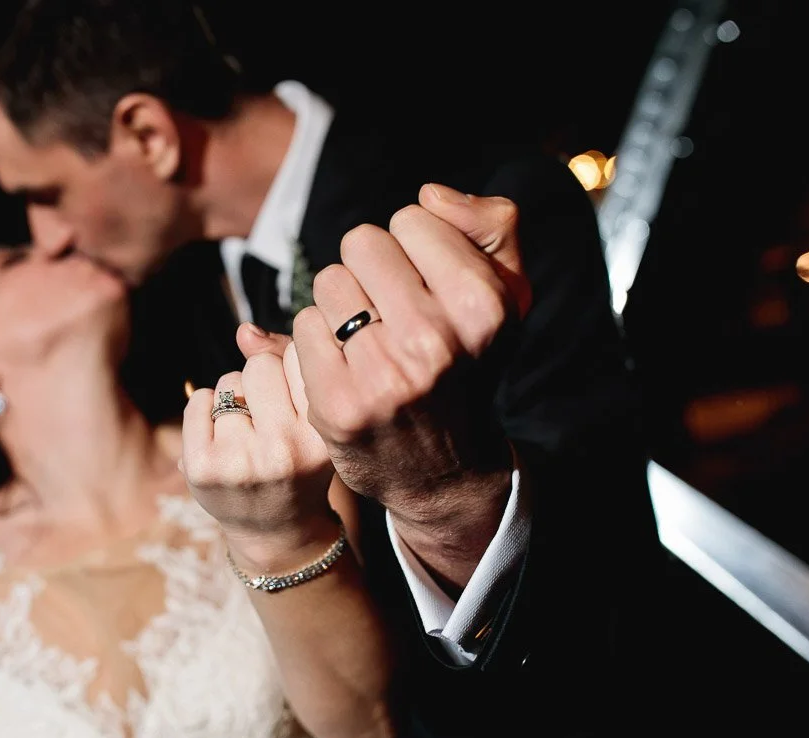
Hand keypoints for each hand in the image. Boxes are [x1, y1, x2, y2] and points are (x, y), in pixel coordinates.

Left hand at [180, 333, 336, 561]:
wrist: (276, 532)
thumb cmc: (299, 461)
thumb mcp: (313, 420)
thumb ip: (288, 366)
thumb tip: (244, 331)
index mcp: (321, 437)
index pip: (301, 358)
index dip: (296, 367)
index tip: (297, 389)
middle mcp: (284, 451)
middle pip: (261, 365)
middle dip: (262, 382)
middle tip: (270, 418)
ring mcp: (240, 462)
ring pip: (229, 381)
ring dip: (235, 398)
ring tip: (249, 434)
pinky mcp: (202, 468)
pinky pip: (198, 400)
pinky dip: (205, 411)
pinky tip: (222, 438)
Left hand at [289, 184, 527, 542]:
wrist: (444, 471)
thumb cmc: (468, 363)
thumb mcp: (506, 294)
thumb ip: (488, 224)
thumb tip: (428, 195)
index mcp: (481, 305)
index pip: (410, 218)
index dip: (414, 248)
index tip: (428, 288)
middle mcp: (434, 341)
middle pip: (361, 243)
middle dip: (371, 272)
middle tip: (393, 317)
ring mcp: (382, 376)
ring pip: (328, 283)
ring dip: (340, 306)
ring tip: (369, 343)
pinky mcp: (337, 405)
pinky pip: (302, 327)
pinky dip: (317, 343)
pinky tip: (346, 371)